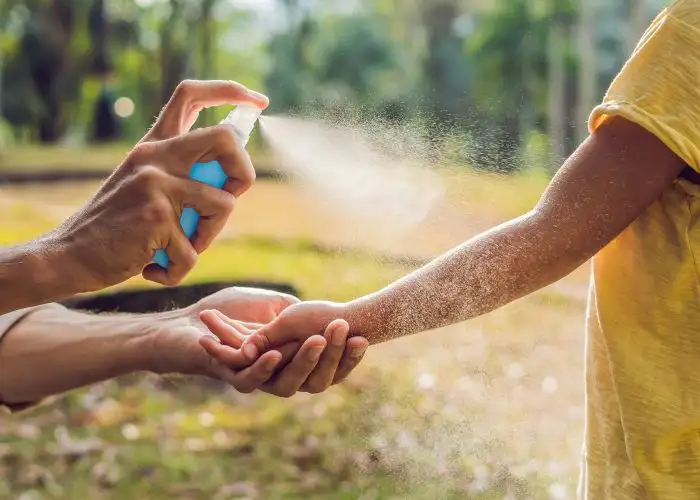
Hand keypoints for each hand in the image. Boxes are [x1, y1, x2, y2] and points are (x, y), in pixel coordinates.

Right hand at [48, 80, 267, 292]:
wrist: (70, 254)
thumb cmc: (116, 226)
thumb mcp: (144, 184)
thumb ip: (181, 173)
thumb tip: (234, 174)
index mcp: (153, 145)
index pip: (191, 95)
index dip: (229, 91)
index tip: (257, 101)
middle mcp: (155, 156)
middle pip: (225, 139)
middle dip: (243, 172)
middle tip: (229, 198)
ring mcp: (155, 184)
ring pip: (224, 204)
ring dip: (210, 236)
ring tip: (180, 247)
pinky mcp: (156, 217)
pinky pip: (194, 252)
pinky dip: (179, 270)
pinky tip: (154, 268)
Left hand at [148, 287, 367, 396]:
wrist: (188, 322)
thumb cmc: (230, 311)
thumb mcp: (274, 306)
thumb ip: (298, 314)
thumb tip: (332, 316)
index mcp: (293, 362)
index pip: (329, 366)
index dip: (347, 357)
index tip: (363, 337)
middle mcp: (279, 376)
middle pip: (314, 378)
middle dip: (330, 355)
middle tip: (342, 330)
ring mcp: (256, 380)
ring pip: (286, 383)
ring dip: (302, 361)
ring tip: (316, 340)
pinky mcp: (231, 378)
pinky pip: (251, 381)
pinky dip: (263, 367)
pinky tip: (273, 354)